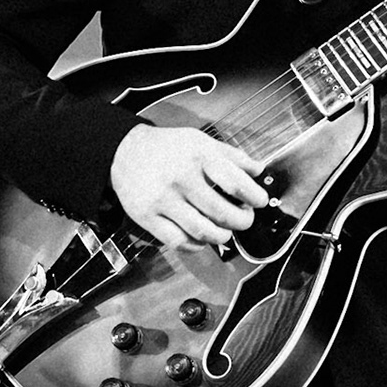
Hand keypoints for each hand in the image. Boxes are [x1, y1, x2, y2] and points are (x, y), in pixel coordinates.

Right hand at [109, 123, 270, 248]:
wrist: (125, 152)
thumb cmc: (168, 147)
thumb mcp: (202, 140)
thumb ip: (232, 155)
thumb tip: (259, 170)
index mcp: (200, 156)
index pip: (236, 184)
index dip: (255, 197)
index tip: (260, 202)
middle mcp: (182, 178)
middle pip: (222, 213)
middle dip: (242, 221)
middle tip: (244, 219)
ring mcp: (164, 200)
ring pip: (202, 232)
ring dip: (222, 237)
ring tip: (225, 231)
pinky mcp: (147, 217)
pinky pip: (178, 241)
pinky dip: (195, 246)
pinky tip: (201, 240)